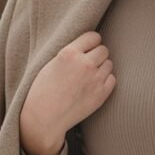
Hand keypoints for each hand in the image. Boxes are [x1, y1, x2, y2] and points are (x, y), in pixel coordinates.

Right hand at [19, 31, 115, 154]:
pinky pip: (112, 79)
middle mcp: (85, 64)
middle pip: (104, 50)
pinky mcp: (101, 94)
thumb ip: (70, 53)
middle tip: (87, 64)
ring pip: (109, 64)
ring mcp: (95, 79)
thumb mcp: (51, 64)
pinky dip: (105, 81)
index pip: (93, 37)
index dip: (91, 43)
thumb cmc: (42, 91)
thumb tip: (88, 46)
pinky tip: (93, 86)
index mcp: (69, 53)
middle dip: (97, 55)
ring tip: (88, 77)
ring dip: (101, 68)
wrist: (44, 118)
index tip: (87, 49)